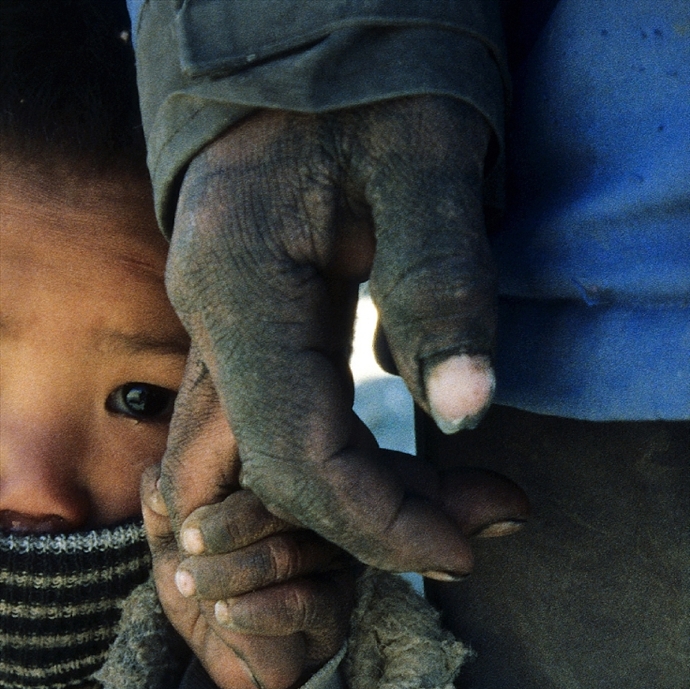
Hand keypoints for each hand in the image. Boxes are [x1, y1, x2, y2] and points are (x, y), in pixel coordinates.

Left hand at [142, 468, 355, 688]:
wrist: (233, 659)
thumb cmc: (209, 591)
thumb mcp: (174, 547)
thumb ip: (163, 508)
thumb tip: (158, 484)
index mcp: (276, 495)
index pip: (259, 473)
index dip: (216, 490)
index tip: (181, 523)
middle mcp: (310, 521)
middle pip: (277, 507)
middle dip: (223, 527)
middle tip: (187, 546)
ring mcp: (329, 563)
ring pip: (287, 554)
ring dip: (230, 571)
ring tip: (191, 584)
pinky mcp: (335, 609)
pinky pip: (304, 602)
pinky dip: (258, 609)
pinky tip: (225, 613)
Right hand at [164, 95, 497, 577]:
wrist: (308, 54)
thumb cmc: (368, 86)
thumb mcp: (423, 162)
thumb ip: (443, 282)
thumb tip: (465, 410)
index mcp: (239, 290)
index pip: (292, 453)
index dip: (373, 520)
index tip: (460, 551)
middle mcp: (213, 324)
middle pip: (279, 472)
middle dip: (375, 522)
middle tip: (475, 536)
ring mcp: (227, 333)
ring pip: (287, 456)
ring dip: (372, 498)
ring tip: (465, 508)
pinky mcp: (257, 336)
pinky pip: (297, 424)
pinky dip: (359, 462)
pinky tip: (420, 472)